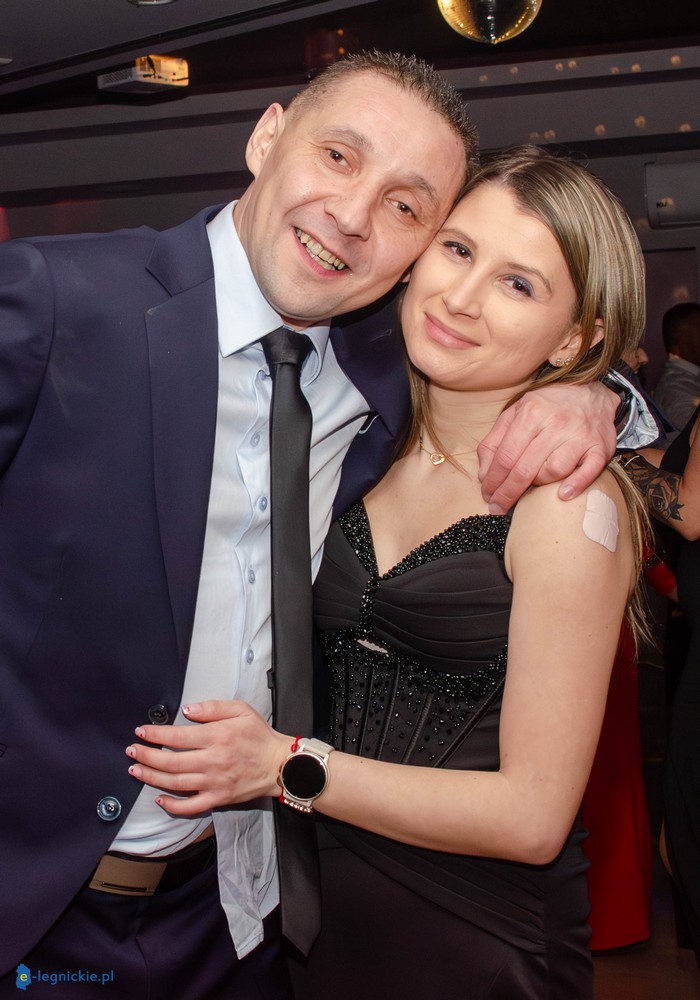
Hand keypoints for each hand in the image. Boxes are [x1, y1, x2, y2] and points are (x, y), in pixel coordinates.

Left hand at [125, 700, 291, 815]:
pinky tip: (159, 799)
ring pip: (175, 783)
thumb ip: (213, 708)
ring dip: (151, 777)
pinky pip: (191, 806)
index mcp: (217, 736)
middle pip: (171, 761)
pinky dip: (172, 805)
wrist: (279, 764)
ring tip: (135, 771)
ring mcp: (214, 782)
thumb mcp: (241, 710)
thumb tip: (188, 710)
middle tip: (132, 751)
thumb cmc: (259, 736)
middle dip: (146, 756)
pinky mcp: (219, 798)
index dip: (155, 734)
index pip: (178, 736)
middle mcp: (213, 760)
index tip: (141, 732)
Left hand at [478, 382, 617, 512]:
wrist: (592, 395)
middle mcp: (556, 423)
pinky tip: (562, 494)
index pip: (505, 456)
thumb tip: (484, 474)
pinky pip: (588, 471)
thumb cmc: (549, 408)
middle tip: (498, 507)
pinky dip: (575, 485)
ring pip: (553, 471)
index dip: (493, 480)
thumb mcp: (516, 413)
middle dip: (507, 493)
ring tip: (532, 486)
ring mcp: (579, 436)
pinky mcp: (600, 447)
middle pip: (525, 468)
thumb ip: (495, 441)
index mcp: (531, 413)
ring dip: (538, 484)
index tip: (487, 495)